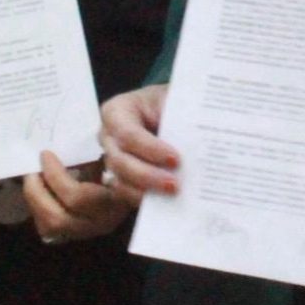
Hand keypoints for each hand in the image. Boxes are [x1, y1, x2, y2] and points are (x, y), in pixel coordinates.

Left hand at [22, 150, 130, 242]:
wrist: (137, 176)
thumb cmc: (120, 154)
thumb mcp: (111, 148)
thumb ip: (95, 149)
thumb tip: (66, 143)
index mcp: (115, 200)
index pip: (77, 197)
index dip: (55, 176)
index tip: (46, 154)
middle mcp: (102, 223)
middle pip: (58, 218)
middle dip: (36, 193)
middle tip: (32, 170)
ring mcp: (86, 232)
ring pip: (49, 227)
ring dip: (34, 202)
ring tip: (32, 179)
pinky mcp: (74, 235)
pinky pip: (46, 229)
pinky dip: (37, 210)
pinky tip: (39, 191)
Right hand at [99, 84, 178, 204]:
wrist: (165, 110)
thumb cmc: (166, 103)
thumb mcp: (172, 101)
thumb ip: (178, 117)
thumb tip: (196, 138)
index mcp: (117, 112)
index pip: (128, 134)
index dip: (150, 149)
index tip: (176, 159)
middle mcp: (108, 137)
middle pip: (120, 162)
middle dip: (148, 176)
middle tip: (175, 185)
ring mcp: (111, 160)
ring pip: (120, 182)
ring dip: (146, 192)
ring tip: (173, 196)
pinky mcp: (120, 178)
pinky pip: (126, 194)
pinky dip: (146, 201)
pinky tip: (165, 203)